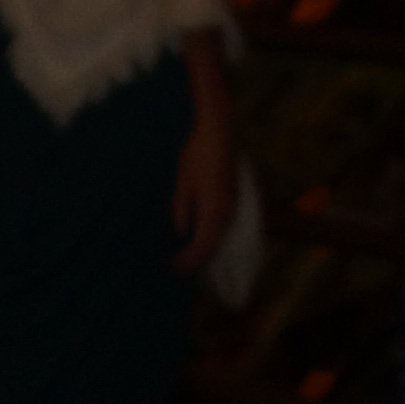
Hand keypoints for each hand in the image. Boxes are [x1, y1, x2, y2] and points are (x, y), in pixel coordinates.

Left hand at [171, 109, 239, 273]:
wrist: (218, 134)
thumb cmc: (196, 156)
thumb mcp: (182, 184)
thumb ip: (181, 211)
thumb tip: (180, 234)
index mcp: (213, 212)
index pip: (202, 248)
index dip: (187, 262)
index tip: (171, 269)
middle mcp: (227, 214)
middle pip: (213, 249)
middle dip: (195, 262)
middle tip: (176, 269)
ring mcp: (233, 208)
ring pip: (220, 240)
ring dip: (204, 253)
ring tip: (185, 259)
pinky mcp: (234, 201)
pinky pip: (223, 229)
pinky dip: (210, 240)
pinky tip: (197, 240)